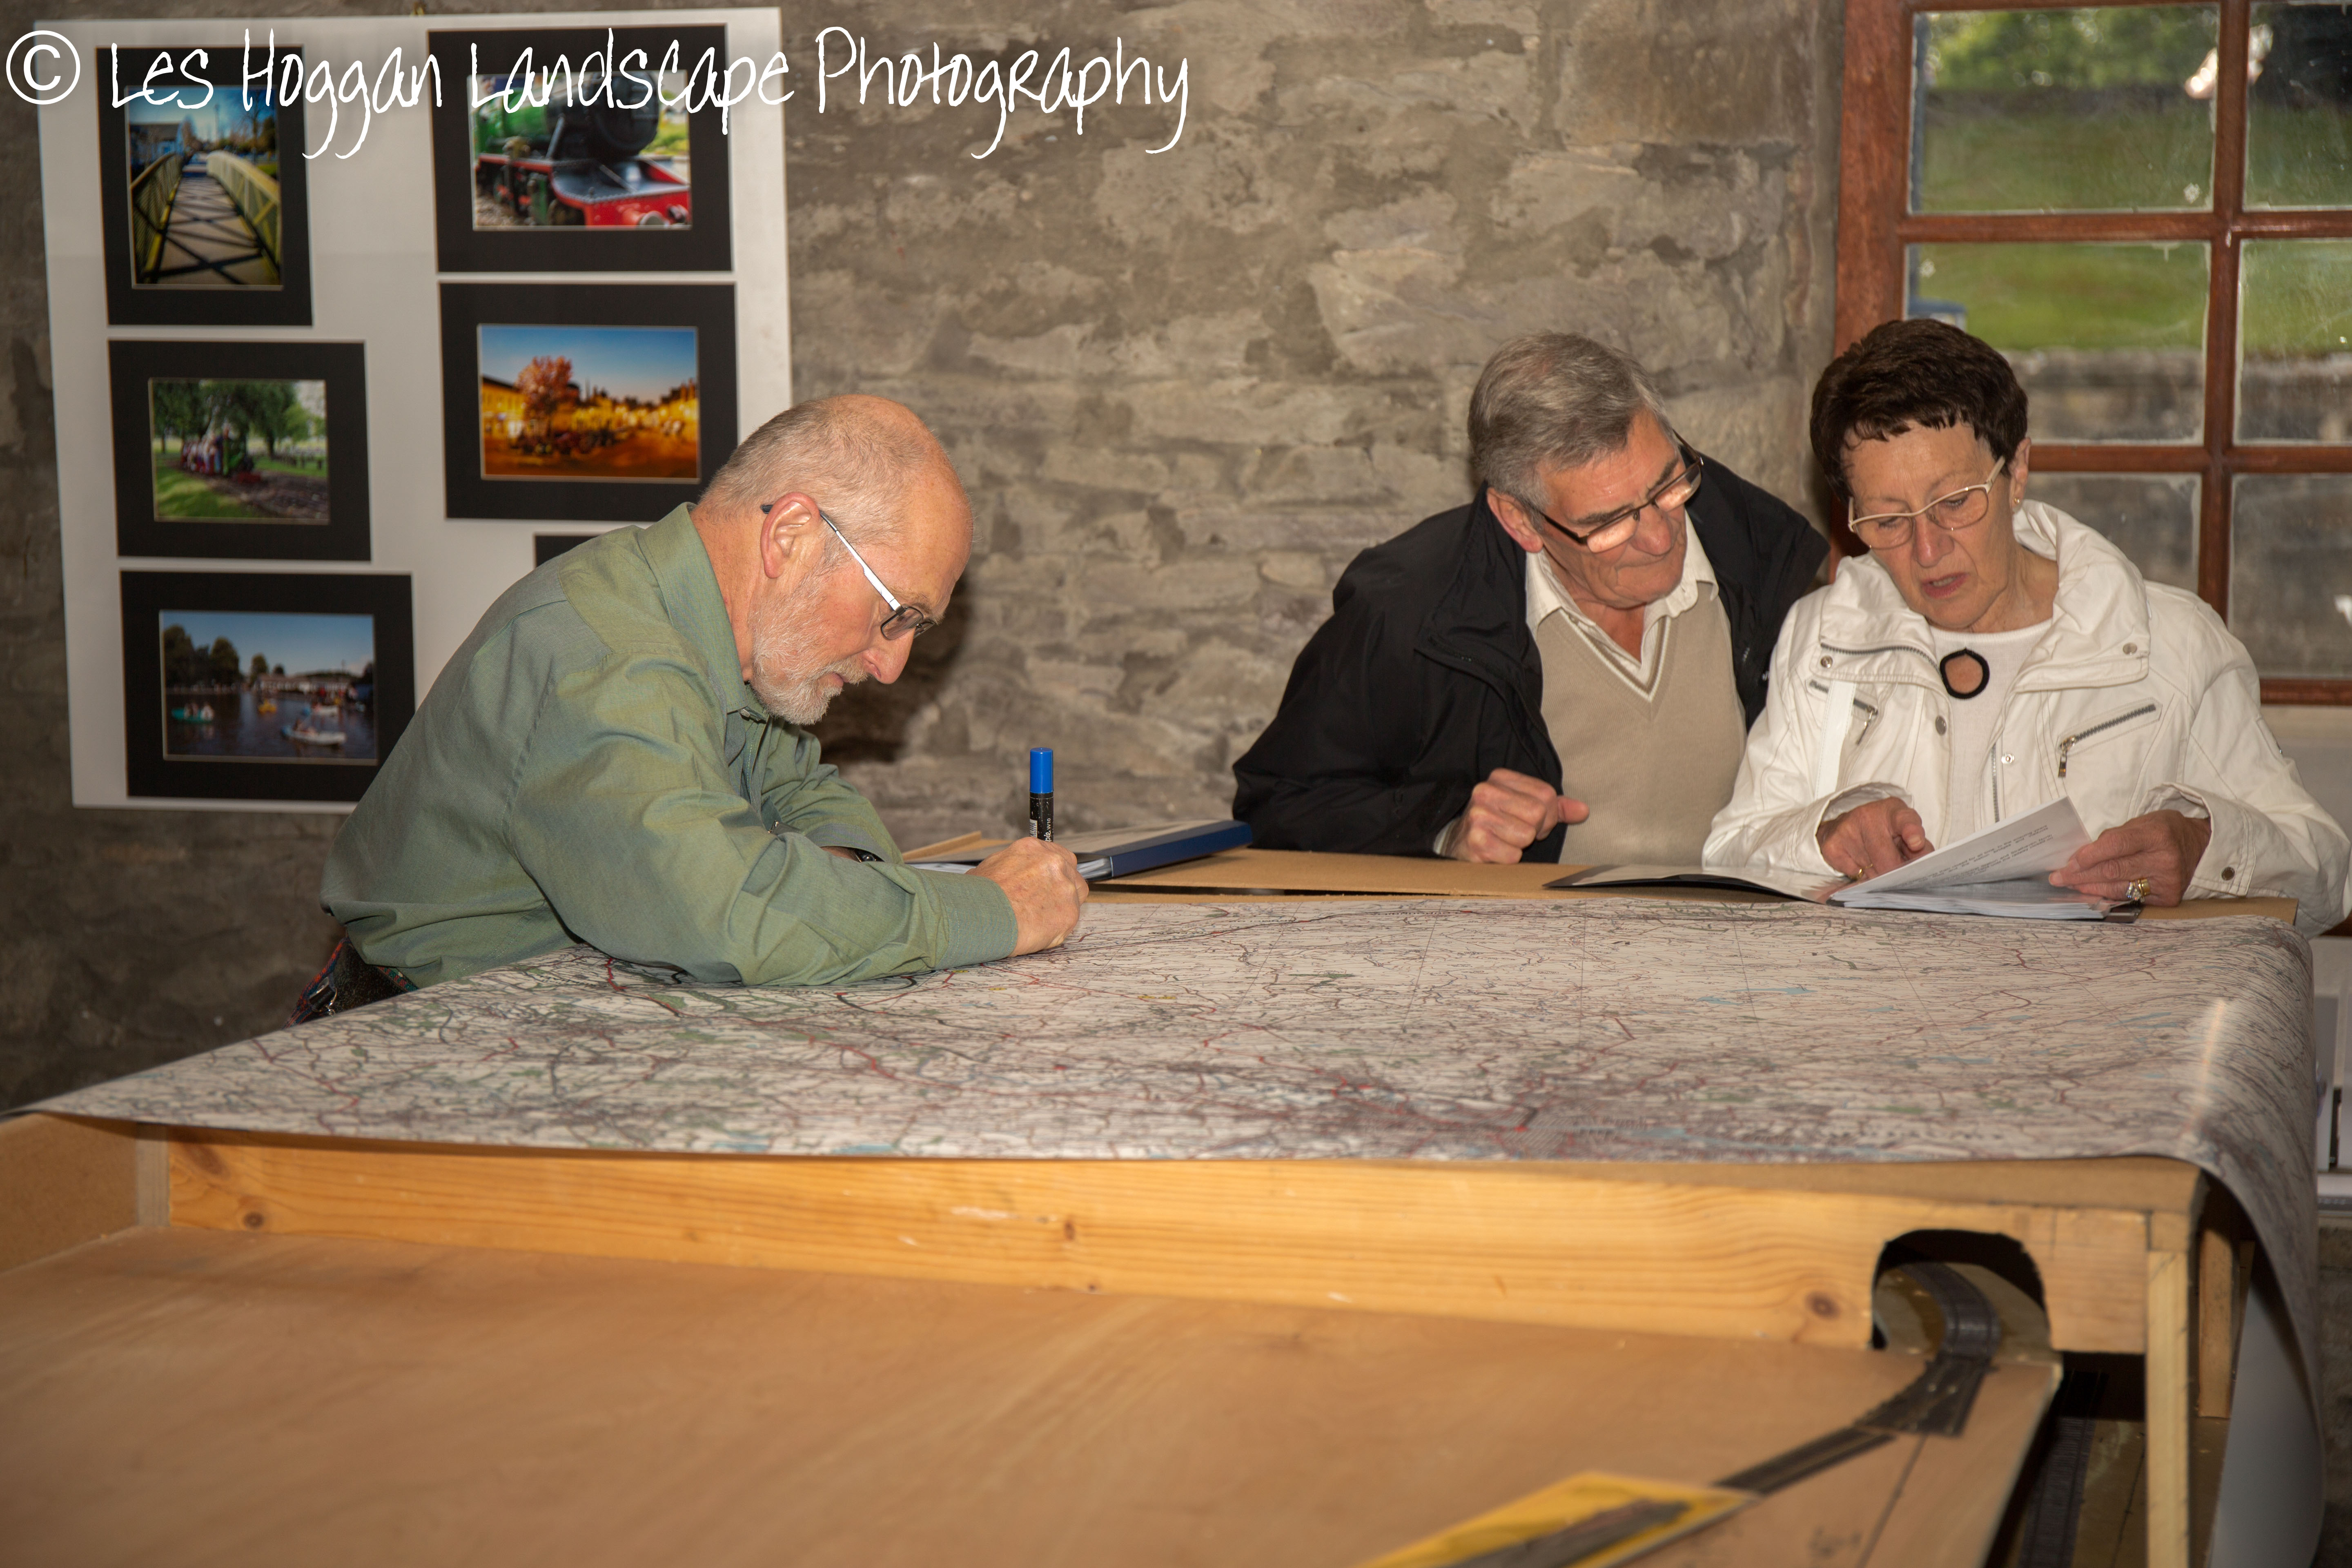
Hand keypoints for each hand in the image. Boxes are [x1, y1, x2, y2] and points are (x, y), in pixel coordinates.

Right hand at [972, 837, 1089, 953]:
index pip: (1056, 856)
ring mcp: (1066, 888)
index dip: (1053, 872)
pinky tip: (1036, 931)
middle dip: (1063, 888)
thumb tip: (1007, 873)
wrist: (981, 918)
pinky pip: (1068, 922)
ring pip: (1075, 898)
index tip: (1046, 883)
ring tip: (1038, 920)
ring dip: (1060, 908)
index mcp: (1034, 849)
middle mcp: (1055, 863)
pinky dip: (1055, 928)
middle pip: (1072, 874)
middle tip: (1045, 902)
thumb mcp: (989, 868)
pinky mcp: (1069, 913)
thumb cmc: (979, 896)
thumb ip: (1010, 868)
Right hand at [1443, 768, 1589, 863]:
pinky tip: (1495, 853)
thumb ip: (1555, 807)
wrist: (1458, 846)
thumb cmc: (1496, 826)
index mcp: (1500, 777)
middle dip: (1534, 831)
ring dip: (1519, 846)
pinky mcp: (1474, 840)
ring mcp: (1477, 815)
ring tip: (1503, 841)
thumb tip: (1583, 811)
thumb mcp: (1524, 808)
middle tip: (1516, 834)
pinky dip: (1508, 859)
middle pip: (1538, 814)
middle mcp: (1485, 791)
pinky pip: (1513, 855)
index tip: (1529, 822)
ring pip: (1526, 835)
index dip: (1547, 816)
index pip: (1546, 795)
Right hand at [1817, 797, 1931, 880]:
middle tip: (1897, 873)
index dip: (1912, 832)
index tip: (1916, 843)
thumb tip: (1922, 865)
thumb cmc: (1882, 830)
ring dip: (1877, 874)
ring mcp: (1847, 830)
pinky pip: (1853, 872)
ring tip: (1876, 861)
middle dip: (1895, 872)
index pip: (1905, 820)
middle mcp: (1868, 816)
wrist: (1843, 825)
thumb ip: (1919, 847)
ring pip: (1870, 870)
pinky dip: (1859, 874)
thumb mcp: (1904, 831)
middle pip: (1887, 859)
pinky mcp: (1832, 845)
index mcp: (1893, 811)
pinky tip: (1859, 862)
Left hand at [2049, 809, 2211, 905]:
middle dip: (2080, 875)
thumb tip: (2080, 857)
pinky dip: (2108, 895)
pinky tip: (2092, 893)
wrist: (2200, 846)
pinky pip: (2130, 898)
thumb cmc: (2163, 831)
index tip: (2067, 863)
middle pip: (2112, 870)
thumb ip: (2112, 838)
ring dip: (2089, 887)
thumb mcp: (2141, 823)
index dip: (2088, 856)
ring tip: (2069, 885)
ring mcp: (2167, 881)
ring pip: (2118, 887)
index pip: (2115, 846)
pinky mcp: (2168, 898)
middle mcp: (2164, 859)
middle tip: (2058, 878)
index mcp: (2156, 835)